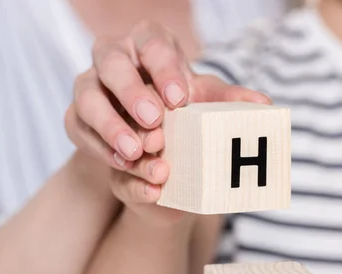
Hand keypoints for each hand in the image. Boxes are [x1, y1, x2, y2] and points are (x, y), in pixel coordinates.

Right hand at [65, 21, 269, 211]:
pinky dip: (100, 147)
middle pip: (110, 62)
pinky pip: (78, 128)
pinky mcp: (76, 117)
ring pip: (87, 97)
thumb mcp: (204, 102)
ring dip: (111, 124)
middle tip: (156, 122)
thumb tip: (264, 104)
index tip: (181, 98)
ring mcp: (88, 86)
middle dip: (132, 91)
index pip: (151, 43)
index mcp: (146, 44)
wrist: (149, 136)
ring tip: (137, 150)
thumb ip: (229, 101)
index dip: (164, 68)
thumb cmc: (179, 109)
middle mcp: (112, 58)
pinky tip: (123, 162)